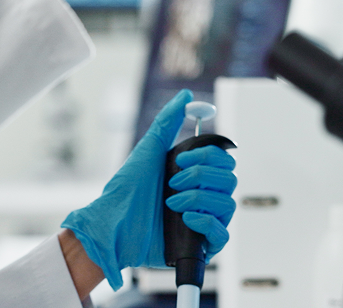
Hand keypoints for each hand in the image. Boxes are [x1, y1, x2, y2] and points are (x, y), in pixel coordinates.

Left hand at [61, 90, 237, 289]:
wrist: (112, 225)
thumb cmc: (126, 191)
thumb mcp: (148, 150)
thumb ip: (168, 122)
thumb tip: (186, 97)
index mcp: (194, 175)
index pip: (223, 160)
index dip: (208, 156)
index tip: (180, 158)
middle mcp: (202, 196)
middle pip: (229, 179)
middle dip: (201, 177)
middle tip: (173, 182)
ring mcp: (203, 221)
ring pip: (228, 204)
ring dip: (198, 198)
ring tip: (171, 203)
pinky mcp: (201, 244)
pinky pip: (222, 233)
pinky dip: (206, 222)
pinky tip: (185, 218)